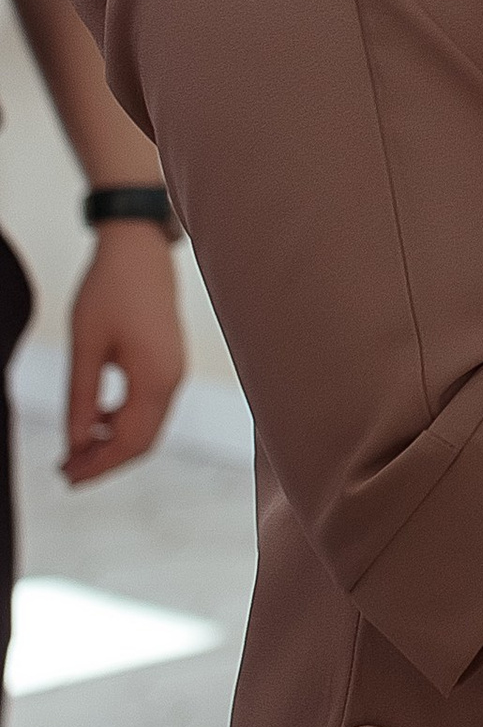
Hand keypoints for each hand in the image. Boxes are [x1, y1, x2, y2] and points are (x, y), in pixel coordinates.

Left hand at [61, 223, 185, 484]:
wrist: (139, 248)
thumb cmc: (110, 289)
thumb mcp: (86, 345)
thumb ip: (82, 398)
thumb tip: (75, 444)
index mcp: (155, 377)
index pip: (129, 442)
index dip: (97, 466)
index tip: (66, 478)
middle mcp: (172, 379)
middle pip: (143, 442)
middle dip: (105, 461)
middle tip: (65, 472)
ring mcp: (174, 371)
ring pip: (148, 427)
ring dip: (113, 443)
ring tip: (75, 449)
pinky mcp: (169, 363)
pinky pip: (150, 407)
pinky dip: (123, 423)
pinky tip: (97, 419)